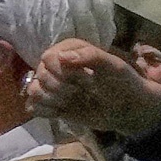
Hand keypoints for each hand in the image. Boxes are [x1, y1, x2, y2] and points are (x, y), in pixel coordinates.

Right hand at [18, 39, 160, 142]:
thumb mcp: (114, 67)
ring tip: (74, 100)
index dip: (65, 72)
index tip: (87, 79)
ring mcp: (51, 84)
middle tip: (84, 91)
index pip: (49, 58)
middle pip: (40, 75)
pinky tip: (63, 111)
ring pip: (34, 91)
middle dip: (62, 87)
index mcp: (69, 49)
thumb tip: (61, 56)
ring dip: (54, 100)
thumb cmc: (123, 83)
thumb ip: (91, 56)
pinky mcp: (50, 102)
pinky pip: (32, 107)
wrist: (128, 109)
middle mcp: (56, 64)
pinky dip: (46, 112)